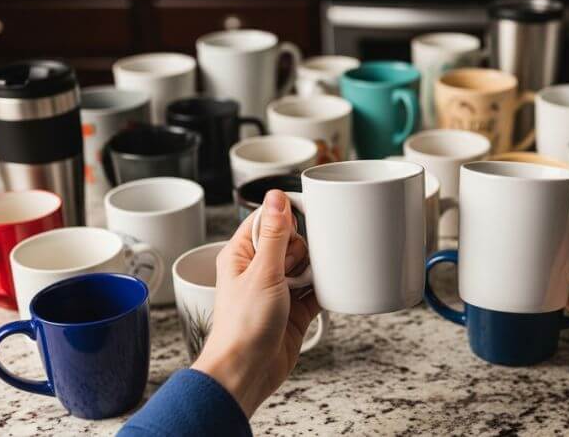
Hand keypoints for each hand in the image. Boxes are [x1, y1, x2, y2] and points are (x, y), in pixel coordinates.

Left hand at [192, 190, 320, 417]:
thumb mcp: (262, 272)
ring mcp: (278, 290)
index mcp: (242, 255)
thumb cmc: (242, 327)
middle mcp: (259, 270)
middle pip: (292, 242)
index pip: (267, 220)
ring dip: (313, 272)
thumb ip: (273, 234)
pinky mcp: (295, 309)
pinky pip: (317, 289)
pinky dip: (324, 289)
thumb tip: (276, 197)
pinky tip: (327, 291)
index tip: (302, 223)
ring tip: (303, 286)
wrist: (248, 371)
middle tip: (292, 269)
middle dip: (301, 252)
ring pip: (307, 265)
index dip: (286, 220)